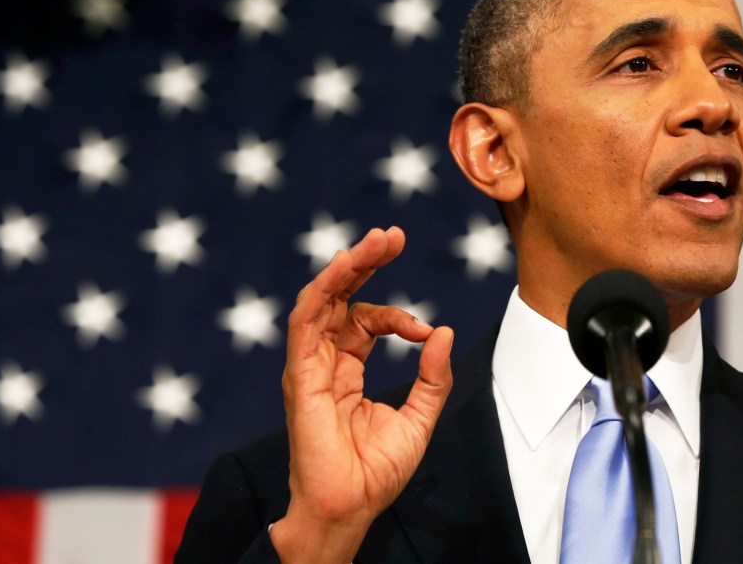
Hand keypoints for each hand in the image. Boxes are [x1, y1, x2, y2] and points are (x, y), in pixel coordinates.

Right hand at [269, 227, 453, 562]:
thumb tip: (442, 330)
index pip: (366, 321)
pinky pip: (306, 323)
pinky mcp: (300, 374)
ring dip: (347, 268)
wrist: (350, 506)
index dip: (397, 316)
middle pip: (341, 299)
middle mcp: (325, 361)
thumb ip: (432, 376)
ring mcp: (310, 366)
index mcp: (348, 369)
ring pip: (322, 301)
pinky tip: (345, 268)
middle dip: (366, 264)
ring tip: (375, 242)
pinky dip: (323, 292)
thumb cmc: (377, 471)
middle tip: (393, 236)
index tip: (423, 331)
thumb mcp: (419, 417)